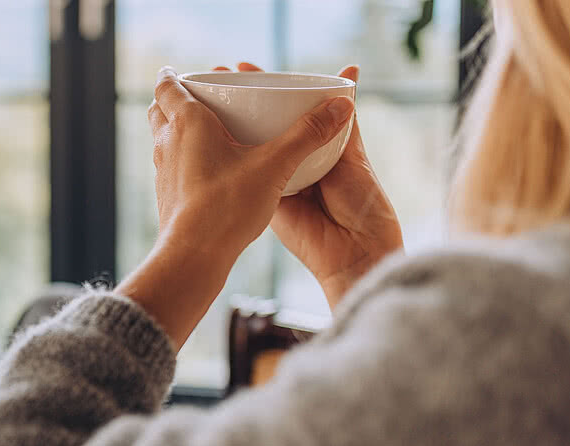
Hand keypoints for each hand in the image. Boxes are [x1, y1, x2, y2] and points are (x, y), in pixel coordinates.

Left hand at [117, 65, 355, 347]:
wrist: (194, 256)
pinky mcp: (166, 197)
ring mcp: (163, 172)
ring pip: (163, 140)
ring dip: (176, 131)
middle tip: (196, 97)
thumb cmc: (228, 207)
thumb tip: (340, 106)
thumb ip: (307, 135)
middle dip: (174, 100)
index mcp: (188, 123)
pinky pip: (170, 168)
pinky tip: (207, 171)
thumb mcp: (275, 166)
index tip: (184, 72)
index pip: (167, 87)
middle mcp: (168, 144)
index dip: (173, 76)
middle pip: (160, 111)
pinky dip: (182, 160)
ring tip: (204, 132)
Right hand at [216, 63, 403, 309]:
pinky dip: (230, 155)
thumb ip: (344, 119)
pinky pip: (247, 171)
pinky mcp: (263, 197)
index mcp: (318, 145)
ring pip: (251, 146)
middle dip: (240, 102)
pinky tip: (210, 137)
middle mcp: (294, 159)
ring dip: (228, 125)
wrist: (354, 252)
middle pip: (264, 125)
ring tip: (206, 99)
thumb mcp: (353, 153)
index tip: (245, 68)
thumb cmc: (363, 203)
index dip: (266, 90)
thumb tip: (350, 71)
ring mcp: (275, 179)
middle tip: (217, 77)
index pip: (288, 110)